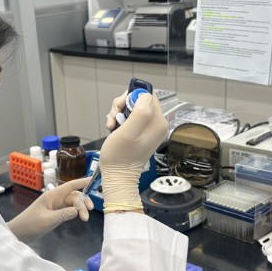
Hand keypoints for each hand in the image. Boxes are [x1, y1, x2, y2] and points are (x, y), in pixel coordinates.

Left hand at [7, 177, 93, 242]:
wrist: (19, 233)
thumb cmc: (30, 224)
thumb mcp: (47, 220)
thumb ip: (63, 214)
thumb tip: (77, 210)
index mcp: (52, 195)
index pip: (70, 186)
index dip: (82, 182)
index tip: (93, 180)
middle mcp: (55, 198)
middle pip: (74, 196)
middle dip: (83, 203)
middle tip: (88, 214)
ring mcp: (56, 206)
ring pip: (73, 203)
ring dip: (80, 209)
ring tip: (85, 219)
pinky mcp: (56, 213)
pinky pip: (69, 209)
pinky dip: (76, 212)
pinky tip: (79, 218)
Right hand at [100, 92, 167, 212]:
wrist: (117, 175)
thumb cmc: (120, 157)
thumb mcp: (128, 132)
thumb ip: (140, 111)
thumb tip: (144, 95)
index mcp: (158, 122)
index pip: (147, 94)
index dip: (131, 98)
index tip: (121, 110)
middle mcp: (157, 124)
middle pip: (140, 100)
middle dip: (123, 106)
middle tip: (115, 118)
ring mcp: (149, 128)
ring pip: (133, 107)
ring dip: (119, 113)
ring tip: (113, 126)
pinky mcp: (141, 132)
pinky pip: (131, 117)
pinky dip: (120, 120)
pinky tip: (114, 129)